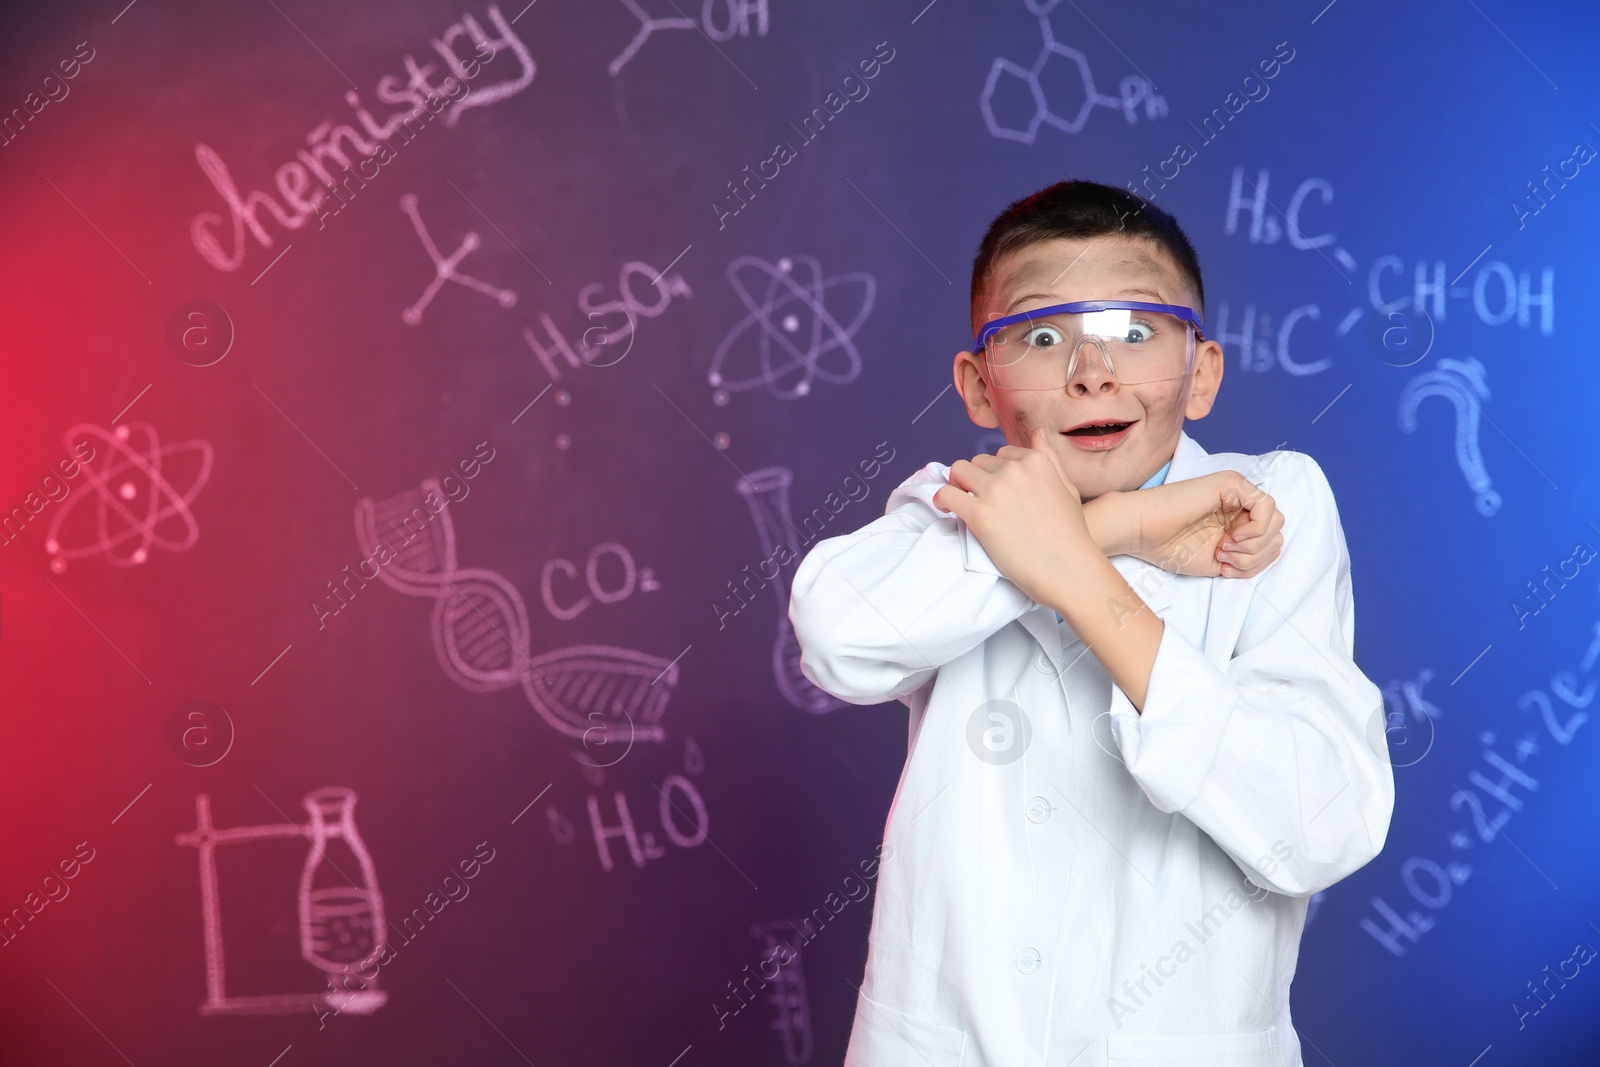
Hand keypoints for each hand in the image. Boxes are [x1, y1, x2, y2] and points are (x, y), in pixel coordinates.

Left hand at [932, 427, 1098, 604]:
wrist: (1069, 569)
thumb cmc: (1071, 534)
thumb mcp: (1067, 487)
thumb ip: (1050, 458)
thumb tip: (1038, 432)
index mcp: (1036, 461)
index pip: (1002, 454)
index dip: (996, 472)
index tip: (996, 489)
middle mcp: (1014, 469)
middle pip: (979, 461)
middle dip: (977, 478)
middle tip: (979, 500)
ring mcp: (995, 490)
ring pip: (958, 471)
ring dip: (957, 484)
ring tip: (961, 502)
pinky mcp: (980, 514)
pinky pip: (946, 494)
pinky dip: (942, 500)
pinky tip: (948, 510)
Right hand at [1089, 470, 1283, 577]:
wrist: (1140, 531)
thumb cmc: (1168, 547)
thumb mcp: (1219, 562)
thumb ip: (1247, 558)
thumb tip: (1271, 551)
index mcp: (1235, 519)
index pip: (1271, 541)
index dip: (1255, 561)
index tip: (1225, 567)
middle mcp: (1239, 502)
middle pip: (1277, 531)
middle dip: (1256, 555)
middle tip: (1224, 556)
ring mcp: (1236, 490)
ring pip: (1276, 521)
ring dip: (1253, 545)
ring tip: (1224, 548)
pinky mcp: (1231, 483)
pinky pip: (1266, 507)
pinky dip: (1254, 529)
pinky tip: (1231, 537)